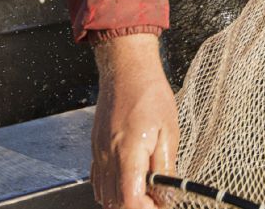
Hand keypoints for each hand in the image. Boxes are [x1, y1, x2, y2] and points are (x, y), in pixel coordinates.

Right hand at [91, 34, 178, 208]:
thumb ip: (165, 167)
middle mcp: (107, 157)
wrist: (126, 71)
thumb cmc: (151, 95)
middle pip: (114, 203)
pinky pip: (98, 180)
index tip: (162, 206)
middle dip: (136, 207)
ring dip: (124, 200)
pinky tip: (130, 181)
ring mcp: (98, 153)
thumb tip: (167, 195)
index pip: (129, 201)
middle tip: (157, 199)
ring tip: (147, 191)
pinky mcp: (95, 148)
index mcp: (128, 153)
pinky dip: (111, 190)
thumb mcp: (169, 131)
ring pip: (104, 194)